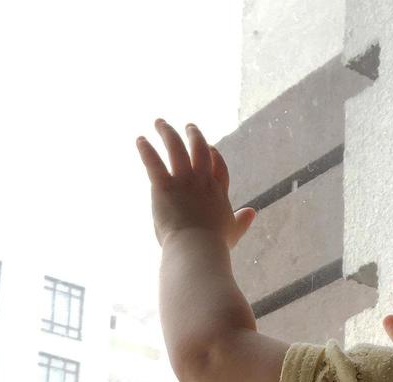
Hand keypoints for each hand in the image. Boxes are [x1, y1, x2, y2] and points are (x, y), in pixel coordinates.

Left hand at [136, 118, 256, 248]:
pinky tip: (140, 140)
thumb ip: (241, 220)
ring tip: (160, 123)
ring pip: (176, 148)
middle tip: (189, 126)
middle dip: (194, 135)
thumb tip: (252, 212)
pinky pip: (153, 162)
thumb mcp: (233, 231)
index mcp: (218, 192)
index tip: (211, 147)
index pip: (219, 166)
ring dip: (167, 132)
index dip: (215, 155)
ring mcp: (184, 181)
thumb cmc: (214, 245)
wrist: (198, 248)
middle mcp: (203, 181)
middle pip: (200, 150)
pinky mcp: (164, 186)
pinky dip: (146, 149)